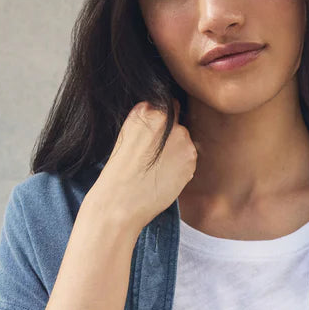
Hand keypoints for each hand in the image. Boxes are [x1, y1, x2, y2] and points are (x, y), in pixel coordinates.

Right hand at [85, 98, 197, 232]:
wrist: (120, 202)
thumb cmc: (118, 174)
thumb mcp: (126, 137)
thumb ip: (147, 125)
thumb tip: (166, 123)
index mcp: (144, 109)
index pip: (164, 106)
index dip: (161, 124)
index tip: (155, 138)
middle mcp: (164, 117)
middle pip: (177, 123)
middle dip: (171, 138)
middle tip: (156, 158)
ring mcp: (180, 135)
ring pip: (185, 140)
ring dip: (178, 152)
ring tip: (159, 170)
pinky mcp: (190, 156)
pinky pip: (190, 158)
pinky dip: (182, 166)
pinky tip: (165, 176)